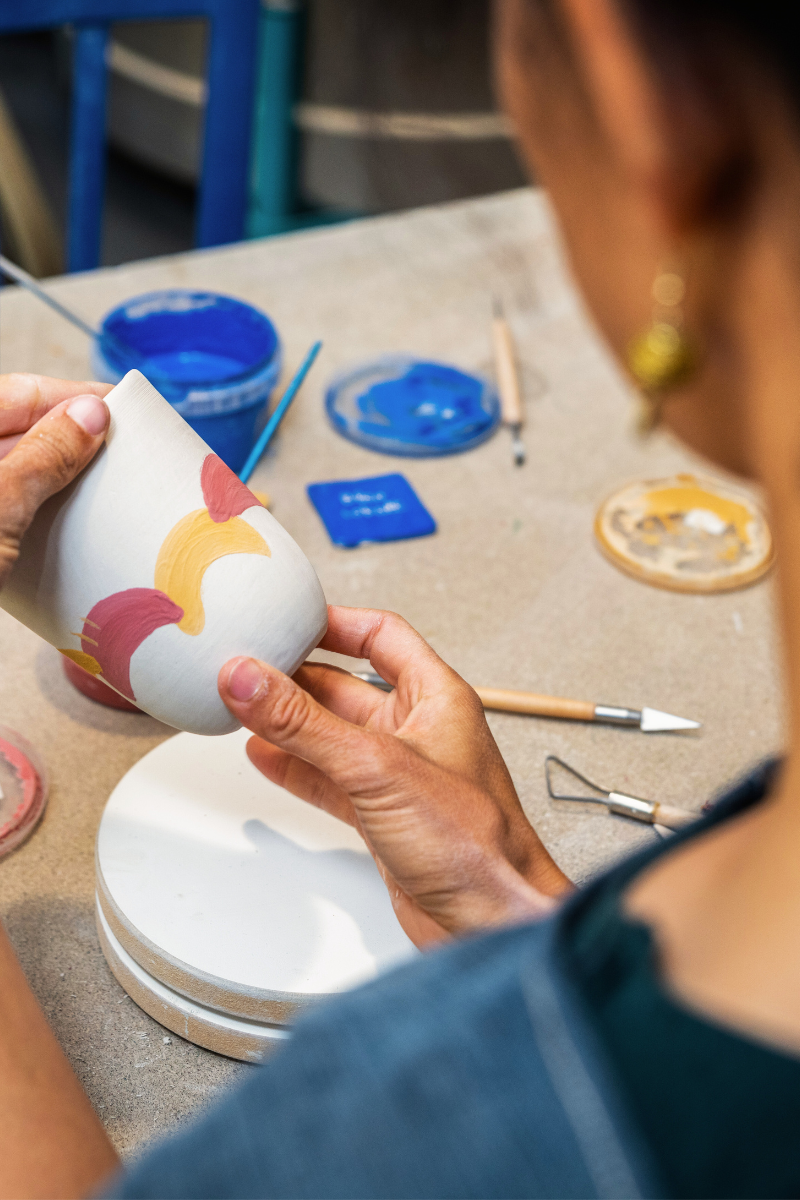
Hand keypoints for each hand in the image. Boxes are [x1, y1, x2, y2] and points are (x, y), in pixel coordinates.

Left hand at [0, 374, 110, 589]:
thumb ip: (44, 455)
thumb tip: (90, 414)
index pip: (18, 394)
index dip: (72, 397)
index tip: (122, 407)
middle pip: (16, 430)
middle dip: (70, 437)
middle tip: (124, 451)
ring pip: (14, 472)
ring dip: (58, 478)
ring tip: (106, 488)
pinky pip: (7, 510)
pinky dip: (38, 513)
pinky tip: (70, 525)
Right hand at [219, 607, 571, 947]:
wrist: (494, 924)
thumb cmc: (478, 847)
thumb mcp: (377, 768)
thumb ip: (306, 724)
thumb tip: (250, 680)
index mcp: (438, 698)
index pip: (382, 635)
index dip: (334, 622)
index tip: (286, 618)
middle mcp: (420, 731)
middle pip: (346, 685)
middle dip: (296, 676)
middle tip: (246, 667)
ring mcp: (399, 775)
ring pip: (333, 735)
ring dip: (289, 724)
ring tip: (242, 707)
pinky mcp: (384, 817)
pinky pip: (330, 779)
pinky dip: (296, 768)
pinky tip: (265, 758)